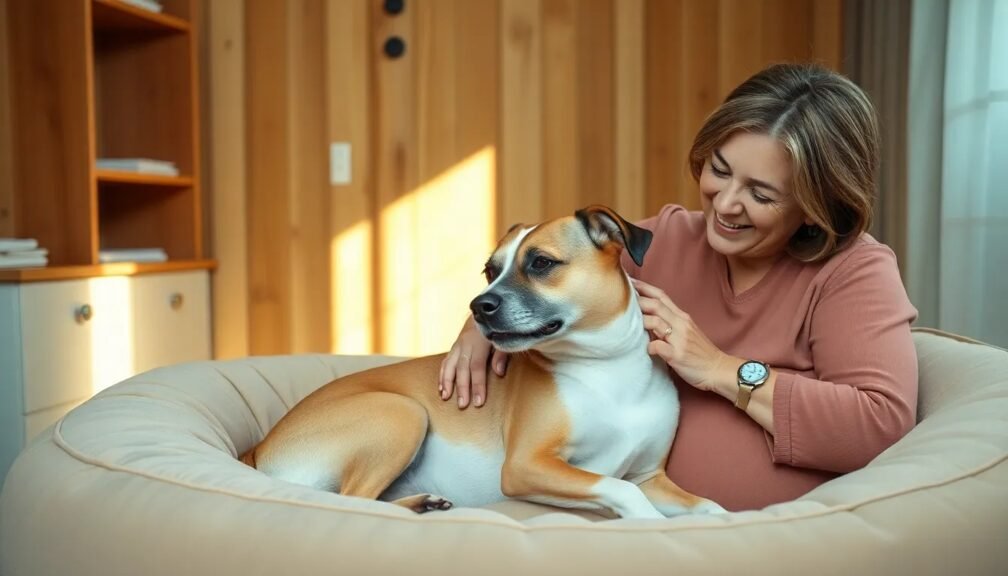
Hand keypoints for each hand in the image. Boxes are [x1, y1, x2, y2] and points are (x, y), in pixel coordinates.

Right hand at [438, 316, 508, 407]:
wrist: (486, 310)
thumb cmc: (498, 328)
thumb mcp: (504, 338)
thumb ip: (502, 355)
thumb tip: (499, 373)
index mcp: (480, 341)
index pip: (477, 367)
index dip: (477, 385)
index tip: (478, 402)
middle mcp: (466, 343)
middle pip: (462, 369)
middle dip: (462, 388)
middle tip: (462, 405)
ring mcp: (458, 344)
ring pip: (450, 365)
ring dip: (447, 382)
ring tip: (445, 398)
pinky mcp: (454, 347)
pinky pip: (446, 362)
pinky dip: (442, 375)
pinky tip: (441, 388)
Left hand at [631, 278, 736, 396]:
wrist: (717, 369)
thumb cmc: (699, 352)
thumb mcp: (685, 332)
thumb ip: (668, 323)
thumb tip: (645, 318)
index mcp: (682, 317)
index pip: (661, 296)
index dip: (644, 287)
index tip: (629, 282)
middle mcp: (681, 324)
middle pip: (656, 305)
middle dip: (637, 301)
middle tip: (620, 299)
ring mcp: (680, 339)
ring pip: (656, 322)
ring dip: (641, 322)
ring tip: (628, 325)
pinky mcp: (677, 355)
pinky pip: (658, 347)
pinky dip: (649, 347)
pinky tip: (646, 350)